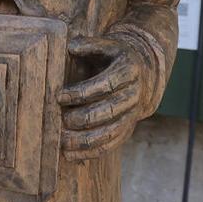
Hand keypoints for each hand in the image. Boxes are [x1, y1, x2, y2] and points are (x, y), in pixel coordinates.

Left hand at [59, 36, 145, 161]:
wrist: (142, 71)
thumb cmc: (113, 56)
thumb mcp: (106, 45)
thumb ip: (89, 44)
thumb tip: (72, 47)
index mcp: (129, 70)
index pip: (106, 84)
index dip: (82, 92)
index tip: (59, 96)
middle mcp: (134, 94)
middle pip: (109, 110)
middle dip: (83, 117)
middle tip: (61, 120)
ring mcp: (133, 114)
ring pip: (111, 131)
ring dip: (86, 140)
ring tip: (63, 142)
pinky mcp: (128, 128)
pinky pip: (111, 144)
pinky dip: (91, 152)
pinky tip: (71, 157)